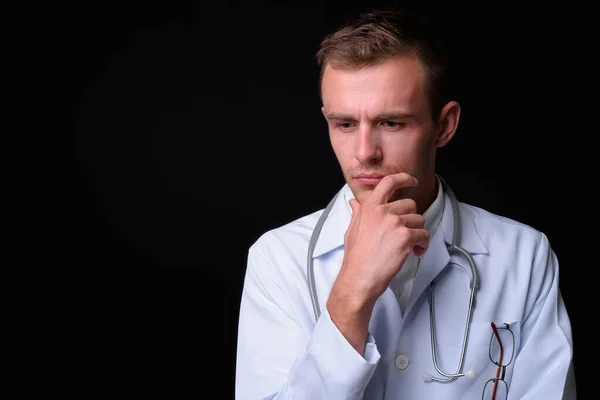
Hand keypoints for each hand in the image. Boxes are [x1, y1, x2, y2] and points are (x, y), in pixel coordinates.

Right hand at [340, 172, 429, 302]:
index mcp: (369, 207)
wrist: (358, 278)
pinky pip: (424, 235)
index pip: (388, 182)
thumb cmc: (355, 257)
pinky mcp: (405, 237)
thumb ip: (357, 213)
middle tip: (404, 234)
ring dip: (417, 233)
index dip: (403, 179)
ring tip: (408, 247)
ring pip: (419, 220)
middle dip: (410, 219)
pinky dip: (422, 244)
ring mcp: (394, 223)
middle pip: (410, 205)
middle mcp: (382, 211)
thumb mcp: (352, 229)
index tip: (411, 181)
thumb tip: (354, 202)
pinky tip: (414, 252)